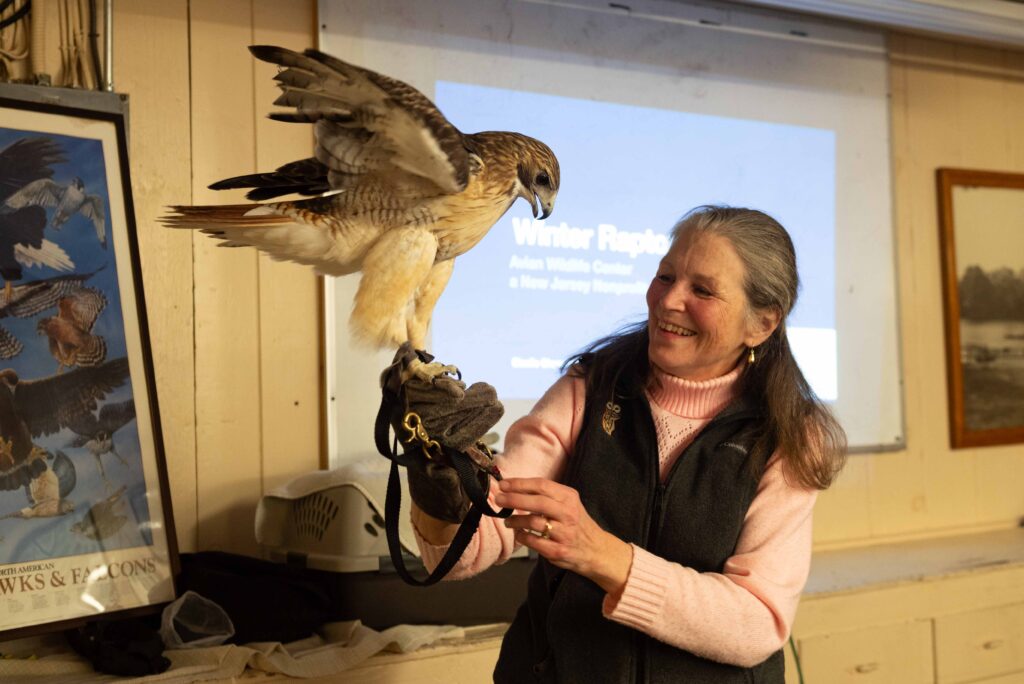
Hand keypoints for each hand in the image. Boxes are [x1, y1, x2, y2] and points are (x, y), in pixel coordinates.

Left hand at [494, 478, 632, 595]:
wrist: (596, 549)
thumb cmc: (576, 523)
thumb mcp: (568, 503)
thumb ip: (546, 496)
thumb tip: (515, 488)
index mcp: (569, 497)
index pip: (542, 485)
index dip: (520, 484)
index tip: (504, 484)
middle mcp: (568, 513)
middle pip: (537, 502)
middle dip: (514, 499)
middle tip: (499, 499)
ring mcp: (564, 533)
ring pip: (533, 522)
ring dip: (515, 520)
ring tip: (508, 520)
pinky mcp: (558, 550)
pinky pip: (533, 541)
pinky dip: (522, 536)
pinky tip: (519, 533)